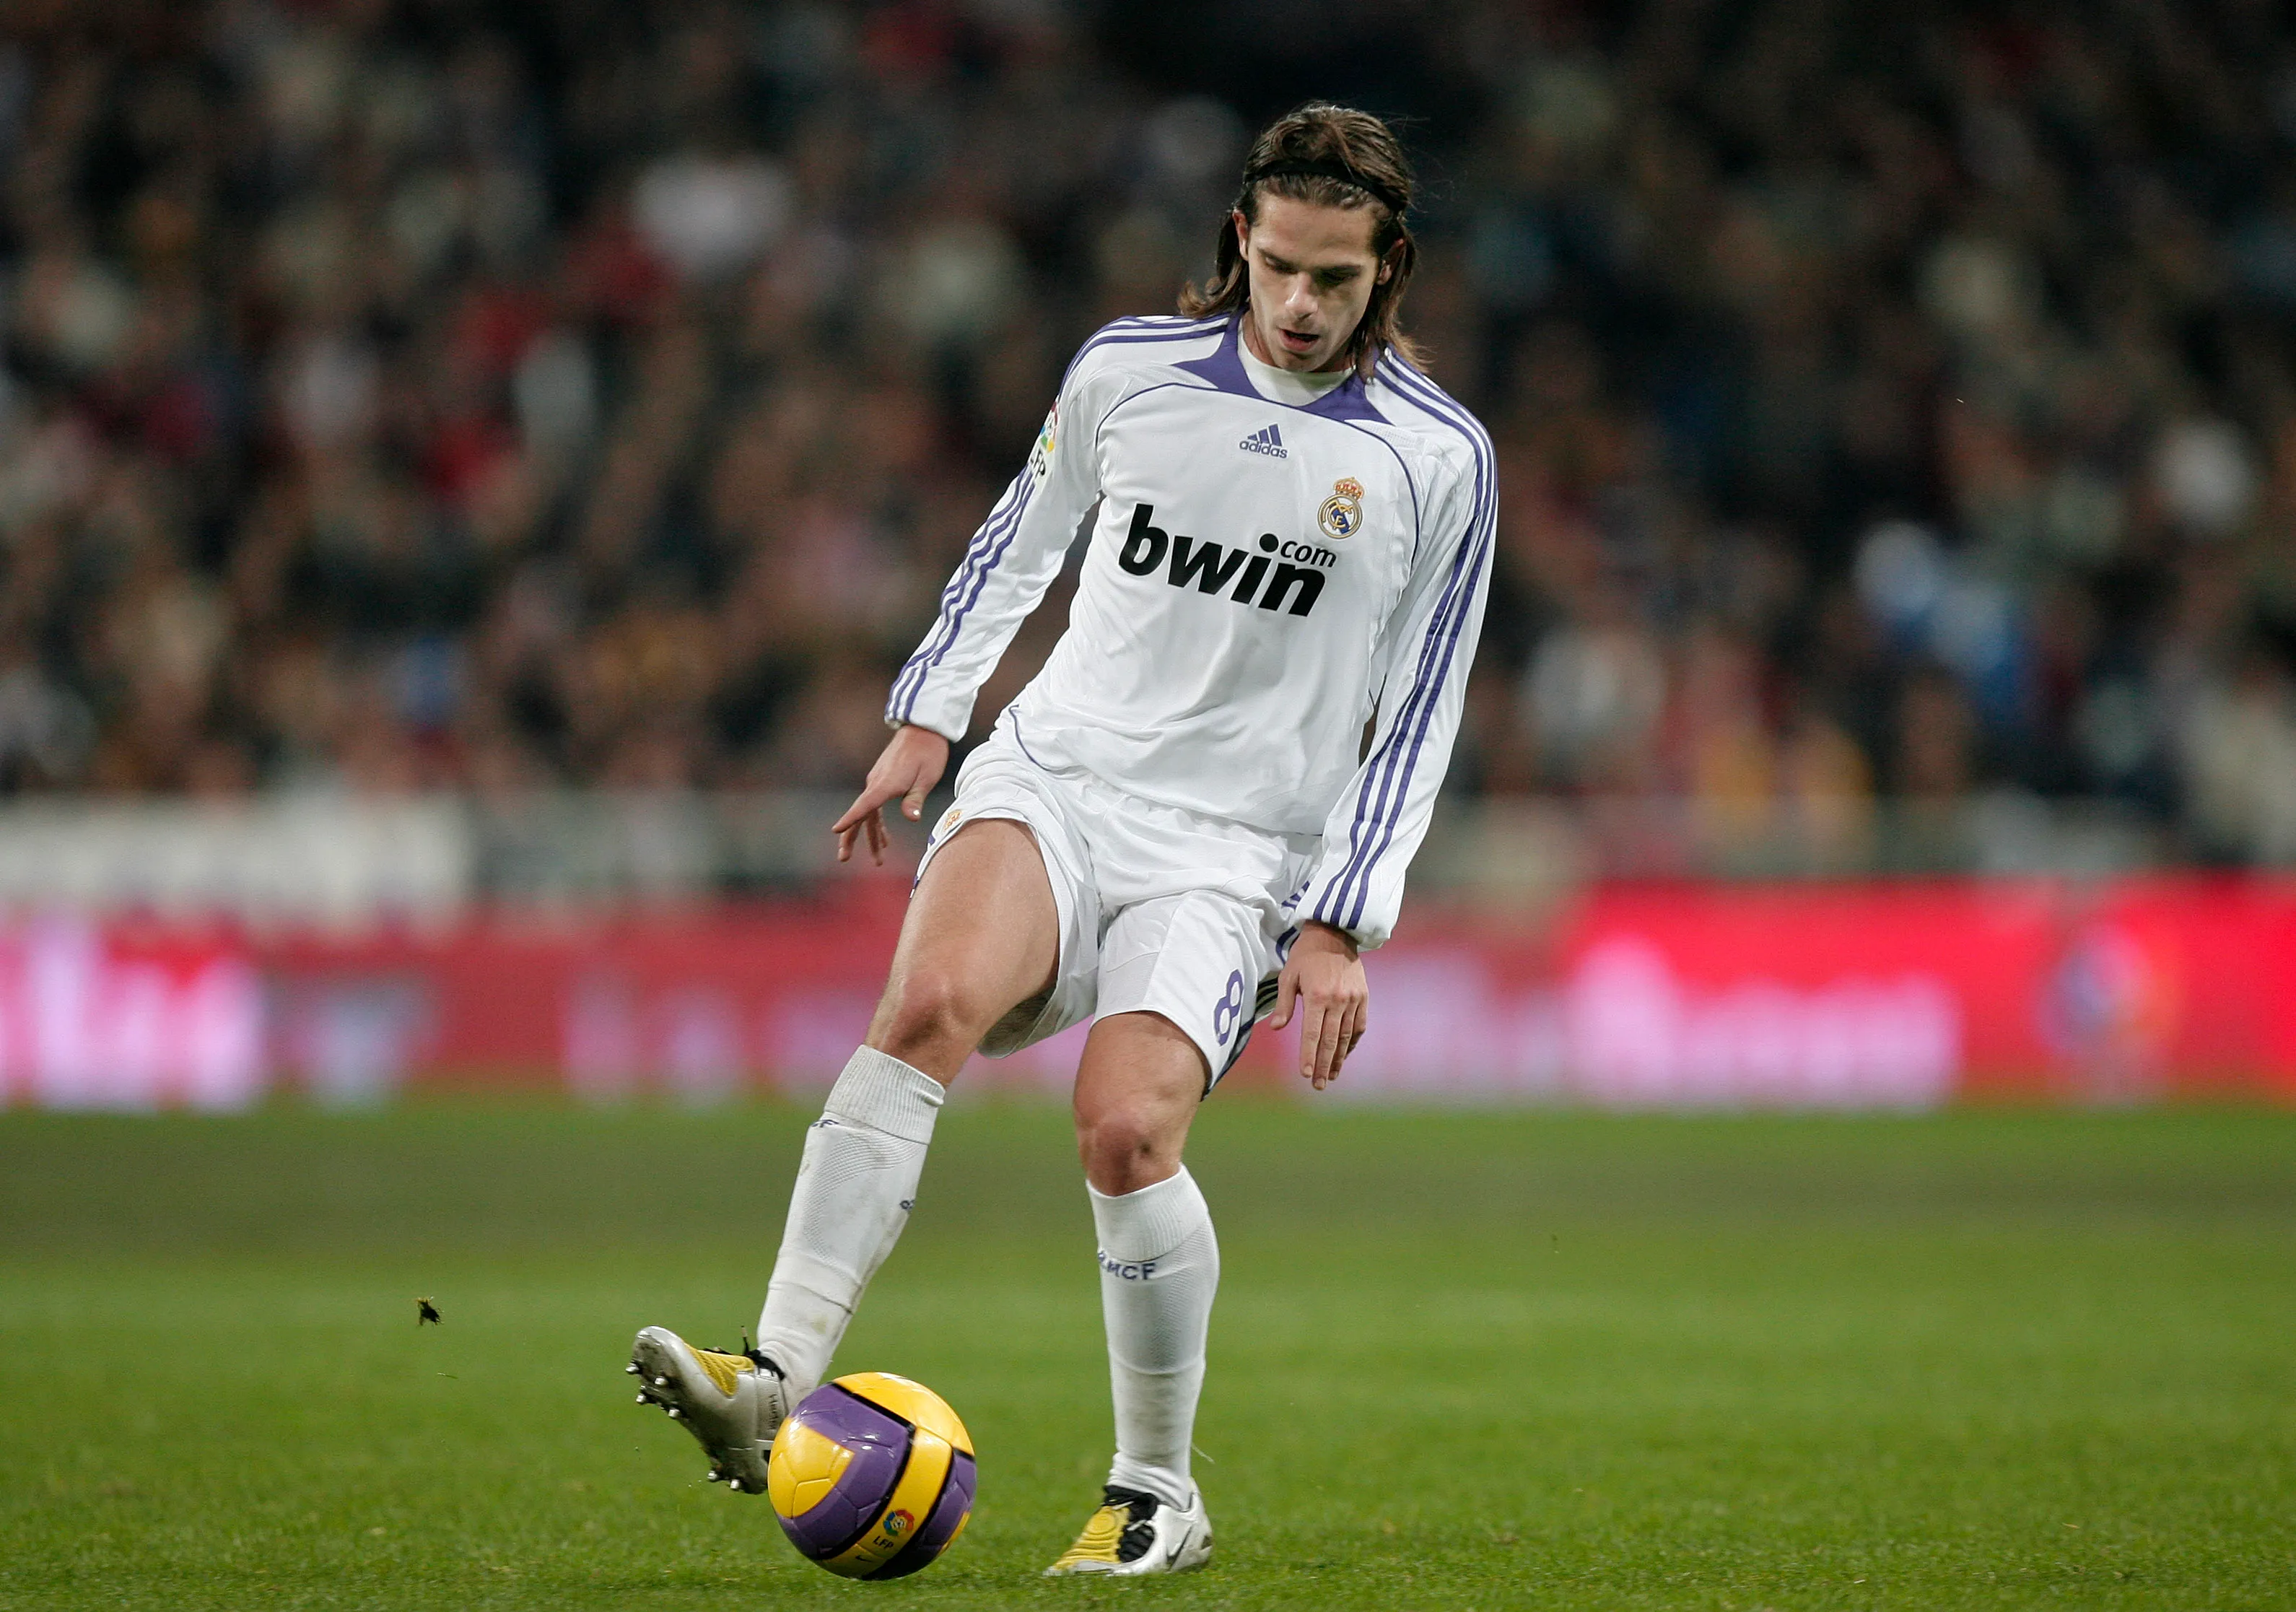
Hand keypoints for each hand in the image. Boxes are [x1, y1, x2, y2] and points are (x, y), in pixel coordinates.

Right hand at [832, 725, 951, 865]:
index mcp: (885, 784)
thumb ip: (915, 799)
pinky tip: (885, 839)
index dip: (850, 818)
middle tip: (843, 859)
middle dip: (850, 838)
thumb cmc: (927, 753)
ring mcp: (877, 782)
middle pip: (859, 815)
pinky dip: (878, 824)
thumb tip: (912, 818)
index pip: (864, 805)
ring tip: (878, 860)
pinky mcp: (882, 781)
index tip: (835, 830)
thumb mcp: (926, 778)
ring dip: (870, 837)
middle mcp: (876, 784)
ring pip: (868, 814)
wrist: (923, 731)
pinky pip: (875, 807)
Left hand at [1267, 921, 1367, 1090]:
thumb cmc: (1306, 955)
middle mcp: (1338, 1000)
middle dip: (1324, 1066)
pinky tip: (1344, 1055)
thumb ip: (1285, 1004)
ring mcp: (1353, 999)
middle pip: (1330, 1041)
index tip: (1306, 1075)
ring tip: (1332, 1076)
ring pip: (1346, 1037)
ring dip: (1339, 1059)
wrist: (1336, 933)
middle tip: (1319, 1085)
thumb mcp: (1289, 975)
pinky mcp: (1363, 997)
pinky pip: (1359, 1026)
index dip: (1309, 1056)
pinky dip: (1352, 1042)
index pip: (1312, 1034)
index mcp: (1317, 996)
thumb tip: (1277, 1028)